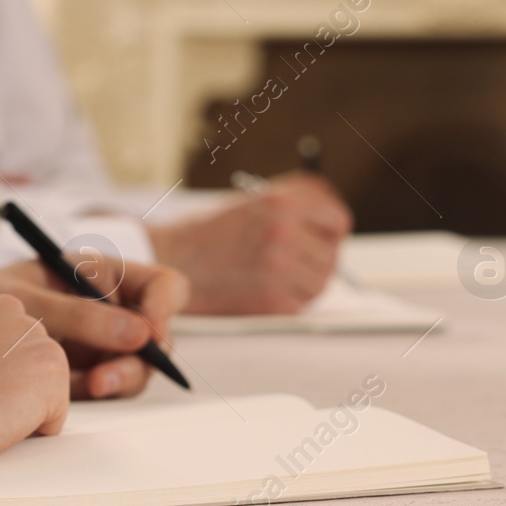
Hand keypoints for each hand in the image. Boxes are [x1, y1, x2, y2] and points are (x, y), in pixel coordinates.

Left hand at [0, 258, 188, 400]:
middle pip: (154, 335)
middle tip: (108, 378)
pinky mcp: (78, 372)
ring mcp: (94, 342)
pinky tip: (65, 394)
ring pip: (133, 366)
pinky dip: (92, 392)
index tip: (150, 330)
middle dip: (140, 358)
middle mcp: (105, 308)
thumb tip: (139, 333)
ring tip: (87, 388)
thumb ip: (80, 314)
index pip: (160, 286)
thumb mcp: (27, 296)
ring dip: (118, 380)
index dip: (165, 306)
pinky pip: (104, 386)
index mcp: (98, 273)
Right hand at [149, 173, 349, 314]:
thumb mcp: (250, 201)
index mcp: (280, 201)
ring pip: (320, 283)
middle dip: (315, 261)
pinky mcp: (272, 300)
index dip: (328, 232)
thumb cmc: (206, 233)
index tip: (318, 239)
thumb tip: (334, 222)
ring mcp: (279, 267)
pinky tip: (261, 290)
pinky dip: (287, 302)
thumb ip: (294, 204)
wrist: (168, 261)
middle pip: (331, 255)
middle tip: (290, 264)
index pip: (337, 220)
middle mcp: (283, 231)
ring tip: (273, 277)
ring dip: (303, 284)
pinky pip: (301, 304)